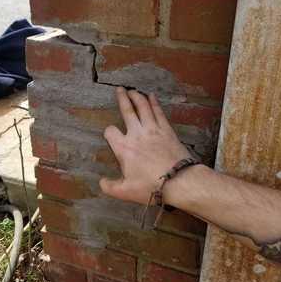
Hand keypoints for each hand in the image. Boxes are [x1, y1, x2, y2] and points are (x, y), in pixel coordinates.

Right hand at [99, 87, 190, 205]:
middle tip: (120, 90)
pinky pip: (158, 112)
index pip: (111, 132)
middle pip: (127, 111)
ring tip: (132, 90)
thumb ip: (110, 186)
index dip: (108, 131)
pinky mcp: (166, 130)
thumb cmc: (151, 186)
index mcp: (124, 148)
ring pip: (143, 107)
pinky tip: (151, 96)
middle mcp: (136, 134)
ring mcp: (153, 130)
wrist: (178, 181)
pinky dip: (154, 102)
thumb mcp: (125, 192)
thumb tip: (101, 182)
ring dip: (137, 97)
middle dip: (122, 99)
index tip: (110, 132)